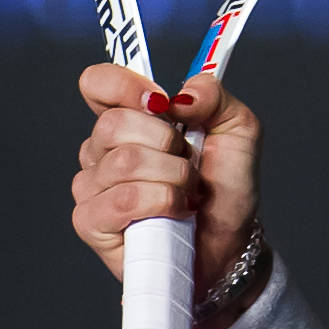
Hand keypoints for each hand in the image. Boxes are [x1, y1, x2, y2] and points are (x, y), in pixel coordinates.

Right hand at [71, 65, 263, 308]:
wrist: (231, 244)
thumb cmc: (226, 189)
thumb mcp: (237, 129)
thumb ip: (214, 97)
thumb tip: (181, 94)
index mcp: (129, 119)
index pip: (98, 84)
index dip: (124, 85)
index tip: (160, 103)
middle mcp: (102, 150)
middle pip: (114, 123)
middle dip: (167, 143)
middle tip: (188, 164)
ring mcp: (92, 187)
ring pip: (125, 162)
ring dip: (174, 177)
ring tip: (186, 192)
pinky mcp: (91, 222)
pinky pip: (123, 199)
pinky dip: (162, 202)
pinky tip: (174, 212)